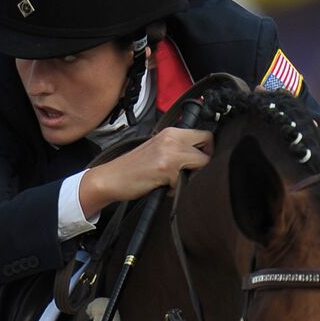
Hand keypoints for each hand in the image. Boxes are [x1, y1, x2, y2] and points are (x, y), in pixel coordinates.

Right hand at [79, 127, 213, 219]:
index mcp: (171, 132)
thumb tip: (201, 157)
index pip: (205, 135)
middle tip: (190, 173)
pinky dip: (176, 188)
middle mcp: (171, 138)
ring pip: (201, 162)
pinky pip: (185, 180)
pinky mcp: (165, 168)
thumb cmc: (133, 169)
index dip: (207, 150)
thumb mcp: (158, 150)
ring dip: (192, 175)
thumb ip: (178, 148)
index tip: (198, 162)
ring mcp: (169, 151)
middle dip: (204, 162)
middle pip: (208, 144)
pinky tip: (164, 187)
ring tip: (175, 181)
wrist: (111, 178)